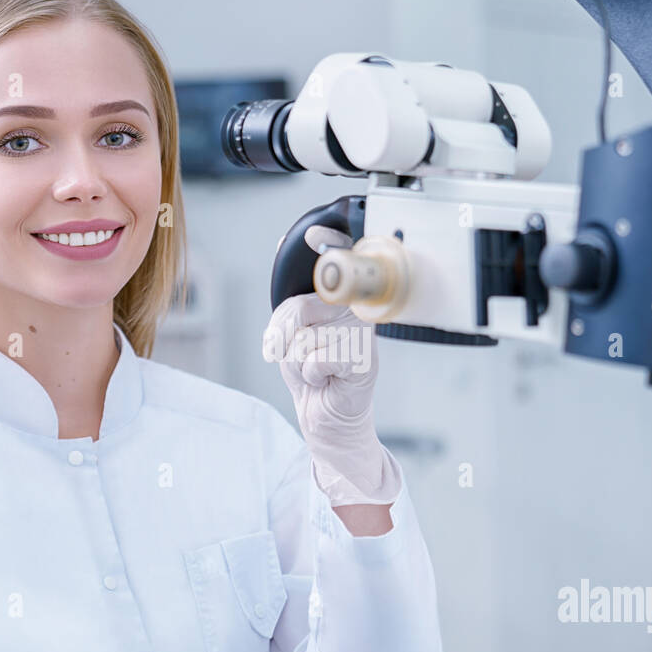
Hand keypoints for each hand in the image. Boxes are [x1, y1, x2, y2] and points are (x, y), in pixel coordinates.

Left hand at [262, 226, 401, 506]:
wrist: (327, 419)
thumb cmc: (311, 374)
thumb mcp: (291, 340)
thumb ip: (289, 315)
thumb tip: (292, 306)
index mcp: (340, 301)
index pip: (338, 267)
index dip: (329, 245)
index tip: (315, 232)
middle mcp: (355, 313)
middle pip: (299, 309)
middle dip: (286, 339)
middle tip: (301, 356)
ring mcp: (363, 336)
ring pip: (304, 342)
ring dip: (301, 365)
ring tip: (318, 372)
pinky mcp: (365, 360)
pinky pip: (318, 360)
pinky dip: (314, 376)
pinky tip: (328, 380)